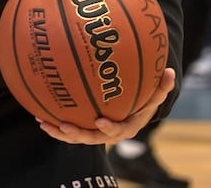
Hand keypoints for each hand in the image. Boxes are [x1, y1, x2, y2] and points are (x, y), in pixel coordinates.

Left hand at [37, 68, 176, 143]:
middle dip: (77, 134)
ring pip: (76, 137)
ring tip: (45, 123)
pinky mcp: (84, 128)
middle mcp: (109, 133)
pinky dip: (54, 123)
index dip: (109, 128)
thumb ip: (161, 86)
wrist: (133, 109)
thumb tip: (171, 72)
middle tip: (64, 125)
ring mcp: (95, 133)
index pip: (118, 131)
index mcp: (127, 127)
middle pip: (92, 138)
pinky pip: (68, 128)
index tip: (100, 120)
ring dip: (59, 132)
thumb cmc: (144, 99)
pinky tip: (38, 114)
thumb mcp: (155, 93)